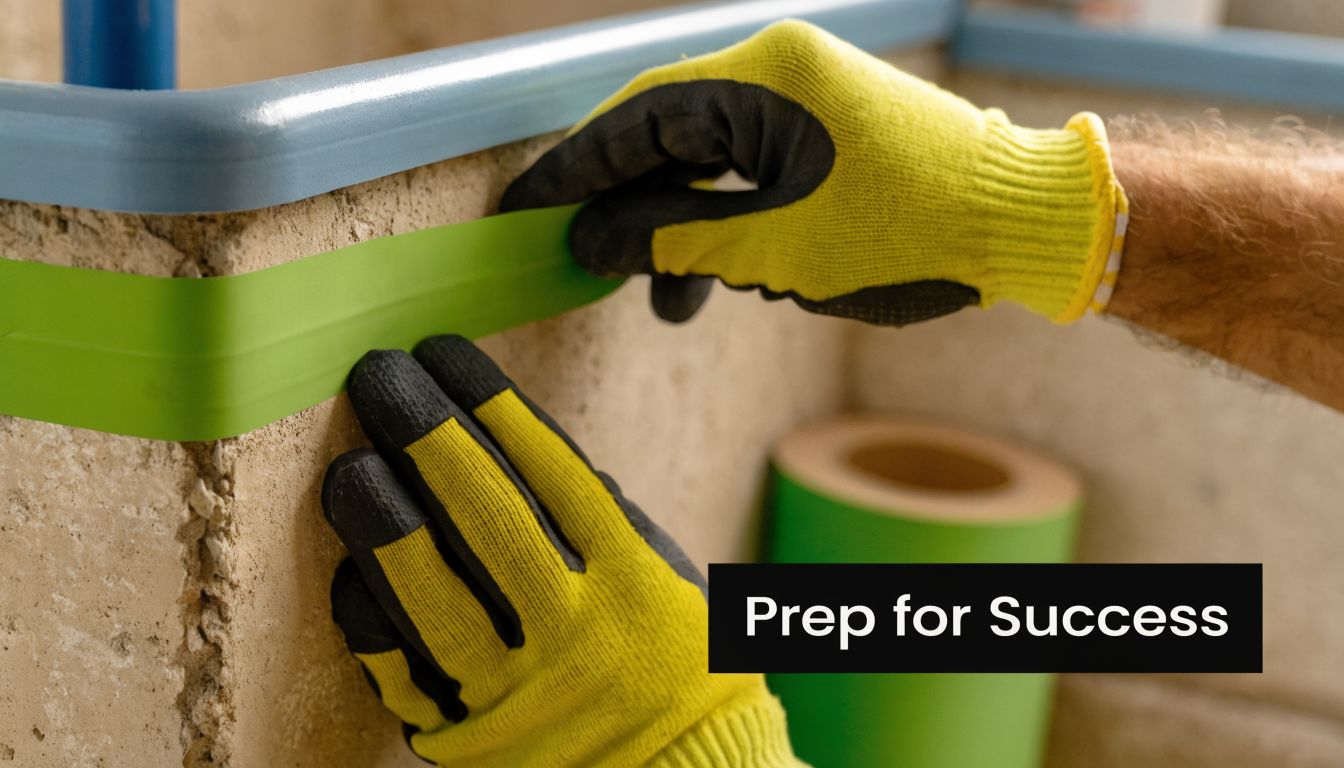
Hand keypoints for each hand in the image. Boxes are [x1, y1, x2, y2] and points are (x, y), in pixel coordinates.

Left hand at [322, 335, 800, 766]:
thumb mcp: (665, 576)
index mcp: (634, 579)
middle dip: (424, 434)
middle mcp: (574, 631)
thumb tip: (512, 448)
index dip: (487, 401)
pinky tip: (351, 565)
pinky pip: (400, 672)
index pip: (548, 468)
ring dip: (379, 521)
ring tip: (349, 466)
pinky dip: (370, 615)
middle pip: (484, 517)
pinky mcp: (470, 736)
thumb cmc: (676, 663)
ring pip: (430, 596)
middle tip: (380, 376)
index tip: (444, 351)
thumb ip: (600, 515)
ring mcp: (517, 690)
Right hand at [502, 20, 1124, 325]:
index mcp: (764, 79)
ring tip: (664, 301)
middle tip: (581, 258)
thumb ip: (670, 240)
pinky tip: (714, 279)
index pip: (637, 117)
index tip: (525, 206)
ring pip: (707, 161)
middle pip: (666, 134)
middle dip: (625, 205)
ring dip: (679, 229)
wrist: (1021, 225)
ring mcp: (807, 101)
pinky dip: (724, 223)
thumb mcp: (773, 247)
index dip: (574, 168)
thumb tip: (591, 241)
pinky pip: (749, 171)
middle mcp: (780, 73)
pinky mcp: (829, 133)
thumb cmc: (908, 231)